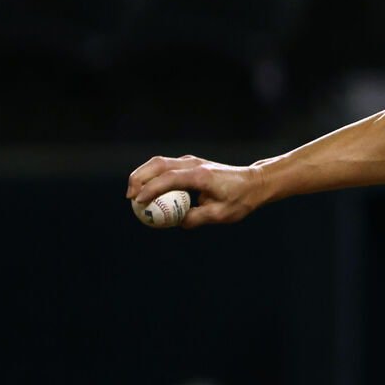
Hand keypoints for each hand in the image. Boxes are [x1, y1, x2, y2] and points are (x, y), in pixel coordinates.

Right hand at [127, 155, 263, 227]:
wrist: (254, 183)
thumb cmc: (240, 199)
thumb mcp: (221, 214)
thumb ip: (197, 218)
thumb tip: (176, 222)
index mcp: (201, 176)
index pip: (169, 179)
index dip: (151, 189)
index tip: (139, 202)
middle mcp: (194, 164)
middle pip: (158, 164)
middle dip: (139, 178)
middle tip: (129, 198)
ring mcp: (191, 161)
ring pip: (159, 162)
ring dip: (143, 175)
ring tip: (133, 194)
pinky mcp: (190, 164)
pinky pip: (166, 167)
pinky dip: (152, 176)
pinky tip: (146, 190)